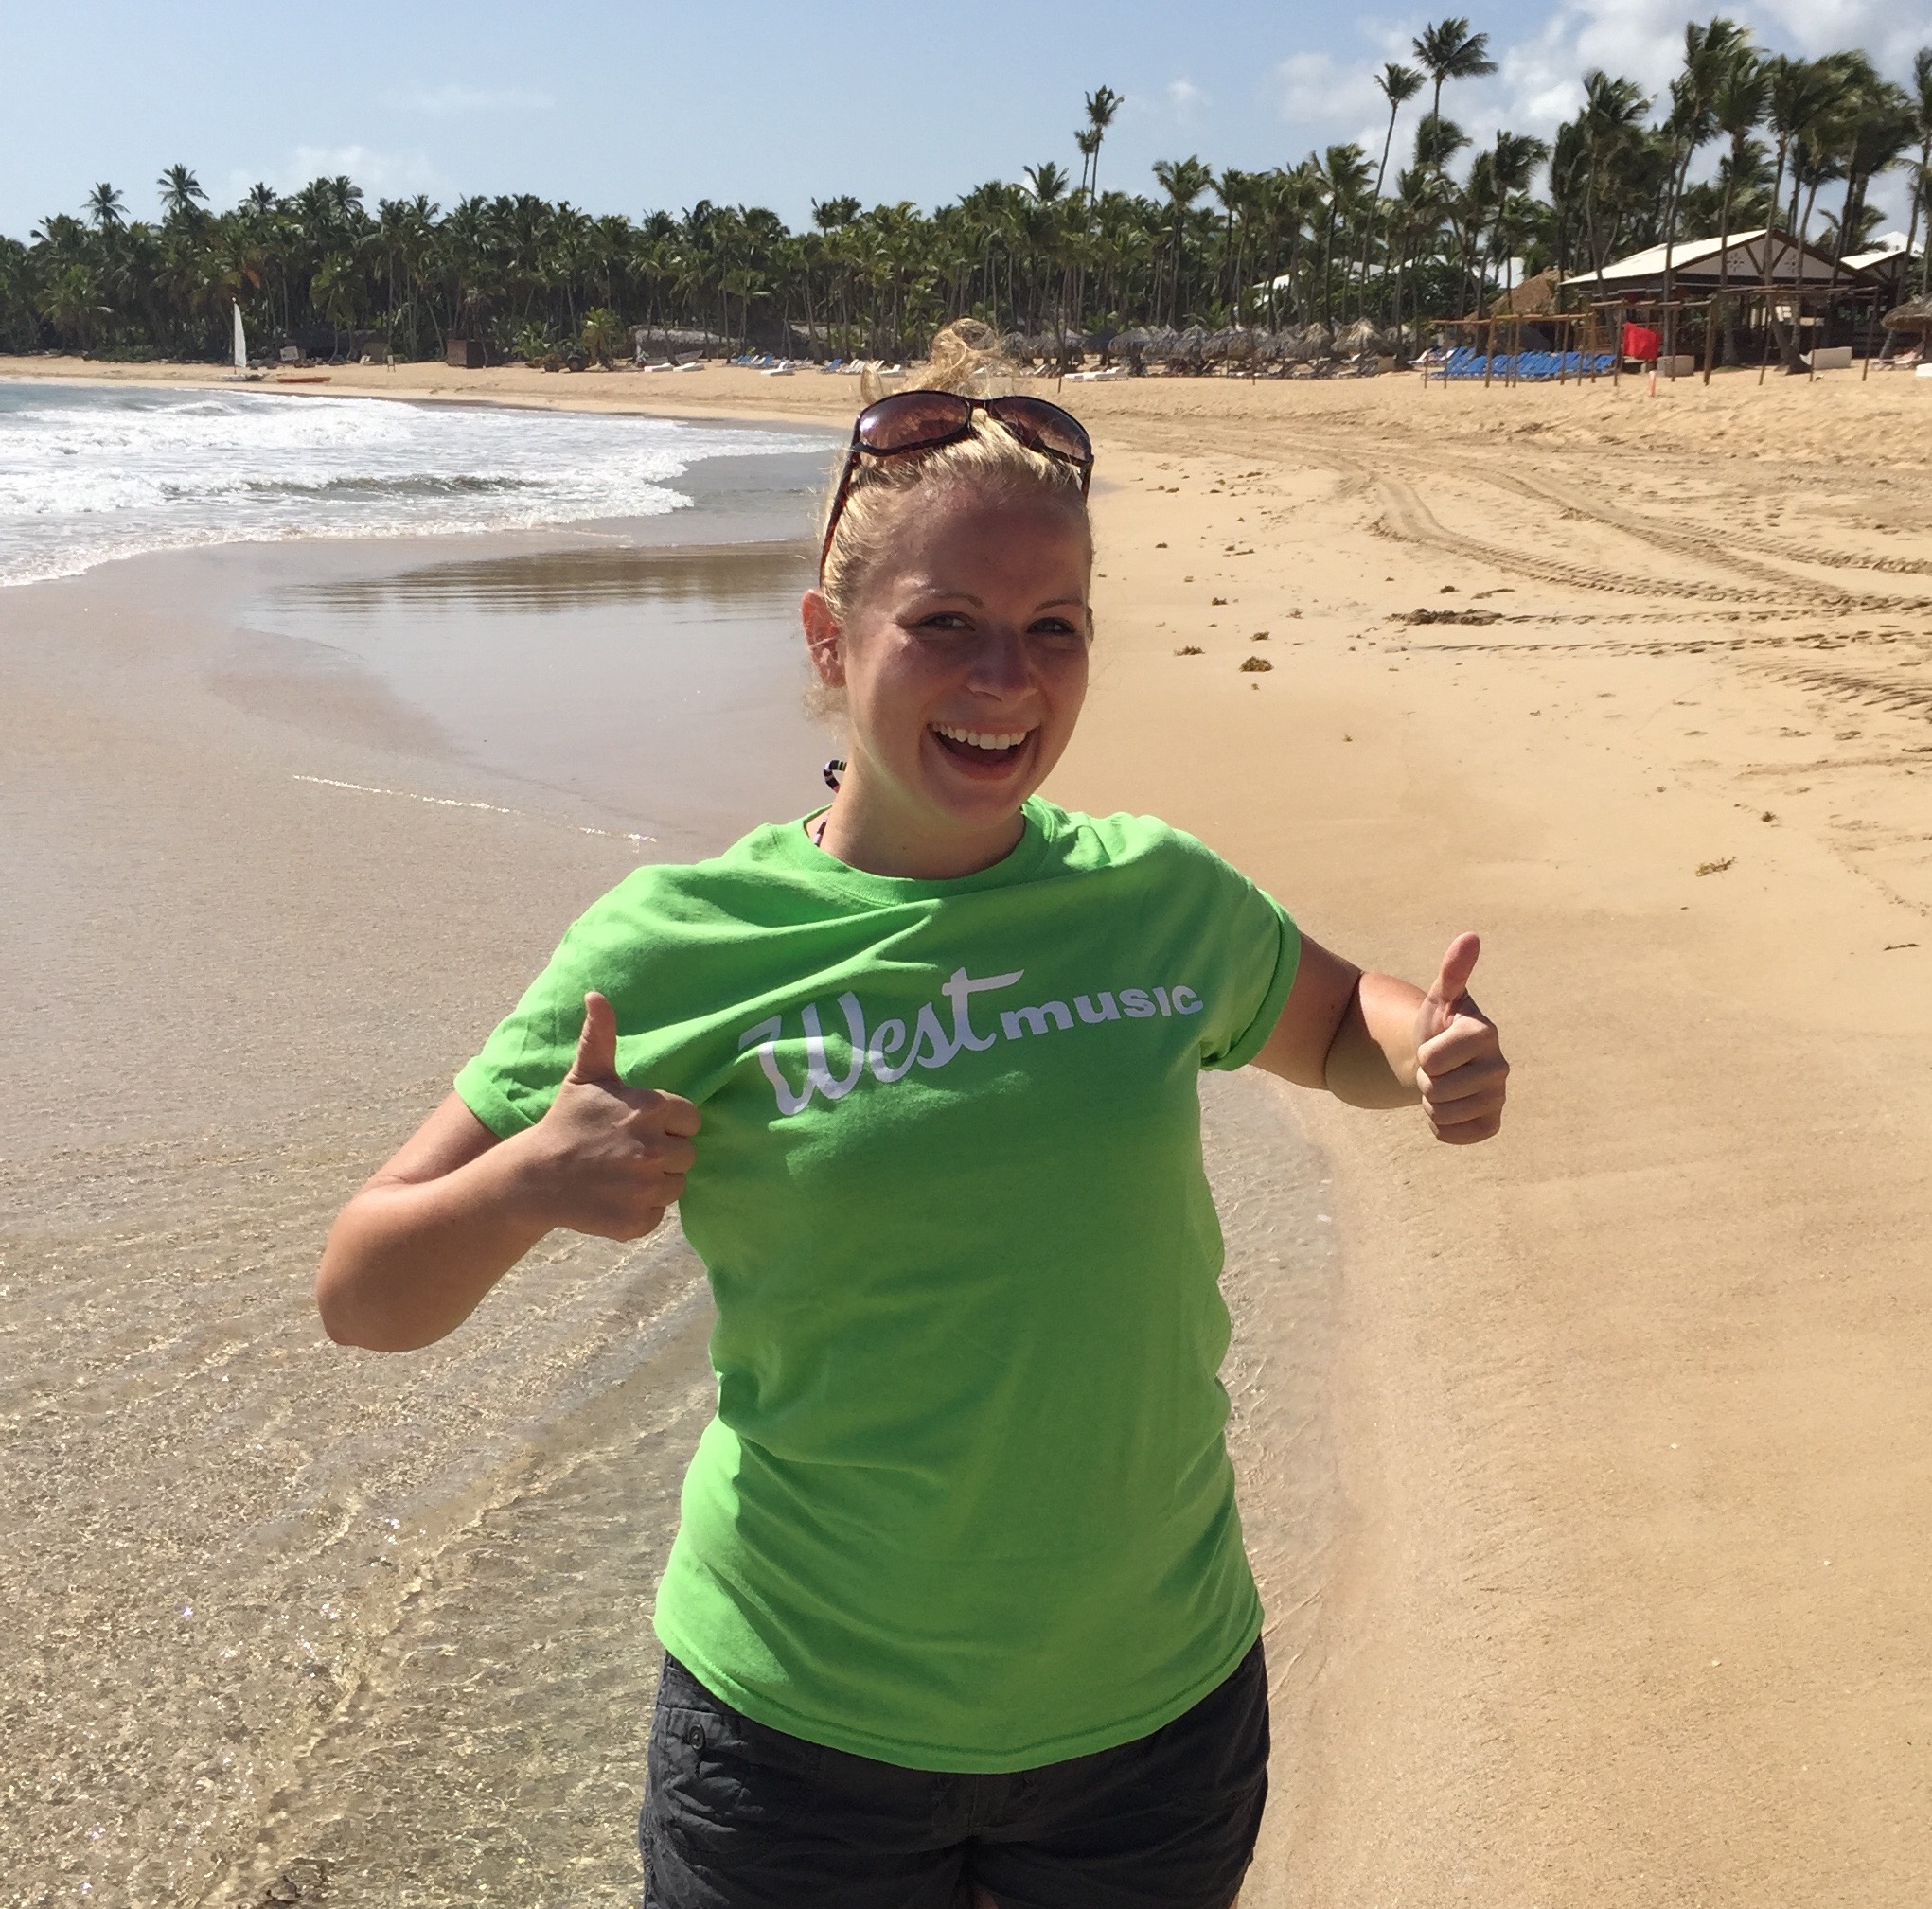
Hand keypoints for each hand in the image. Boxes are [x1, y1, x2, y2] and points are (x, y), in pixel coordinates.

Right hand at [519, 992, 700, 1239]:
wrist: (534, 1177)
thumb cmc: (567, 1121)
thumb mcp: (586, 1075)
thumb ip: (600, 1035)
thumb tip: (596, 994)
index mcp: (652, 1110)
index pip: (691, 1120)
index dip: (670, 1124)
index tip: (641, 1126)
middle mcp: (654, 1149)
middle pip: (688, 1155)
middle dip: (663, 1153)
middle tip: (627, 1152)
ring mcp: (645, 1187)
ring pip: (676, 1186)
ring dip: (655, 1182)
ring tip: (621, 1173)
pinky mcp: (636, 1219)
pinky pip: (657, 1215)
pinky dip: (640, 1210)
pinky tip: (615, 1196)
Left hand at [1413, 934, 1508, 1144]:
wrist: (1440, 1063)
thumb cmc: (1438, 1027)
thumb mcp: (1440, 998)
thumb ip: (1453, 970)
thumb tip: (1470, 937)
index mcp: (1486, 1033)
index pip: (1431, 1059)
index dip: (1423, 1054)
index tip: (1436, 1045)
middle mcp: (1501, 1067)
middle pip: (1435, 1089)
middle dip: (1425, 1080)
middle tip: (1438, 1068)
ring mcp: (1499, 1098)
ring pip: (1441, 1114)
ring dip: (1431, 1102)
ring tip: (1443, 1084)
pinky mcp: (1492, 1124)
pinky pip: (1452, 1135)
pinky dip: (1440, 1126)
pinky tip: (1450, 1107)